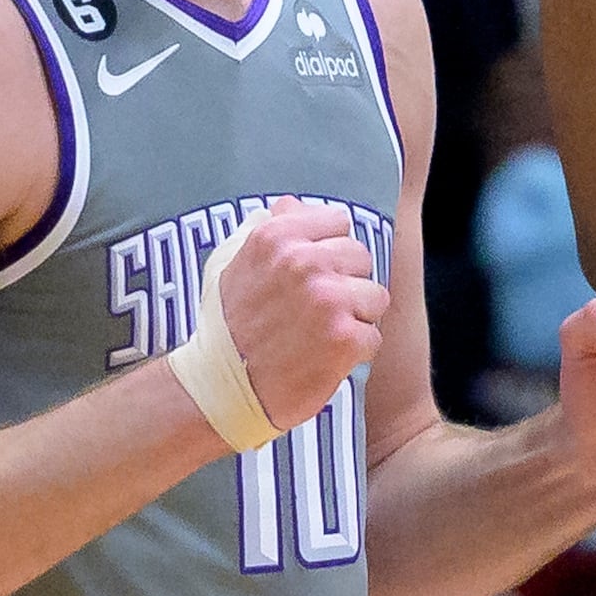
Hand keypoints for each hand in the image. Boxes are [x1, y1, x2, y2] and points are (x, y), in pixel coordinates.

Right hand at [214, 198, 389, 429]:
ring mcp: (327, 300)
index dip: (329, 252)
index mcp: (278, 237)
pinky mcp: (344, 338)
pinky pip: (373, 336)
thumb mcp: (231, 262)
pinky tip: (323, 358)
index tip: (311, 277)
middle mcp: (304, 262)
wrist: (219, 390)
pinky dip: (354, 352)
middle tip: (315, 312)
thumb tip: (293, 204)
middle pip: (361, 258)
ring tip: (320, 335)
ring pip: (375, 296)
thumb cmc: (226, 327)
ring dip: (355, 318)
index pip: (338, 223)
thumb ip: (268, 229)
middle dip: (345, 283)